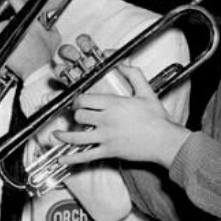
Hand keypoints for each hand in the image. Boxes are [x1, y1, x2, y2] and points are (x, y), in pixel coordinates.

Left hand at [0, 0, 59, 79]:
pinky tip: (10, 51)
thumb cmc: (44, 56)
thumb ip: (50, 26)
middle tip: (21, 41)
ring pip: (1, 31)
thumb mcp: (54, 37)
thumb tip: (48, 23)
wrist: (37, 70)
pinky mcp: (1, 45)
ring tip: (16, 48)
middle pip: (8, 21)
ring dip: (6, 37)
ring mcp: (8, 35)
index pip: (15, 0)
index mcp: (30, 20)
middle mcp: (17, 25)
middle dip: (13, 29)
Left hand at [54, 65, 190, 167]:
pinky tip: (61, 158)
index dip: (77, 101)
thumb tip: (121, 62)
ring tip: (56, 135)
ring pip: (77, 136)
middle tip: (75, 116)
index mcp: (113, 104)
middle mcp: (106, 120)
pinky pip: (86, 155)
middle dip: (75, 115)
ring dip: (63, 136)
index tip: (78, 102)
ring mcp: (106, 137)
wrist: (165, 141)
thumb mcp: (146, 91)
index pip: (85, 100)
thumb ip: (133, 74)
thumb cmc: (157, 118)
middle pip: (79, 116)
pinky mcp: (108, 151)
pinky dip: (72, 158)